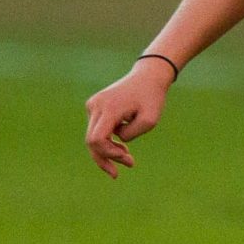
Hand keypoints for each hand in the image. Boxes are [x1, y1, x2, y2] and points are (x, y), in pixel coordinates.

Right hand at [83, 57, 171, 177]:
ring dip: (108, 151)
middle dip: (107, 158)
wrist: (148, 77)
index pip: (96, 139)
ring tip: (128, 158)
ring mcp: (92, 105)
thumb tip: (116, 141)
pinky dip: (107, 142)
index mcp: (109, 108)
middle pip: (91, 141)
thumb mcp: (150, 120)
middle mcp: (96, 106)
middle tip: (126, 167)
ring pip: (92, 138)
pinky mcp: (94, 106)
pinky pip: (96, 130)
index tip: (127, 157)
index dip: (108, 154)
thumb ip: (131, 135)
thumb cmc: (152, 98)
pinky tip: (122, 146)